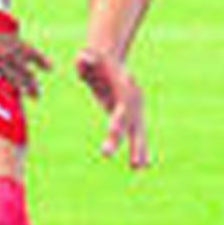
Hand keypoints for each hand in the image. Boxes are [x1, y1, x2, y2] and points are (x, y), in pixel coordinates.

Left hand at [0, 21, 49, 114]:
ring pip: (10, 40)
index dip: (20, 78)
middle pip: (12, 51)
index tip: (33, 95)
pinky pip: (1, 36)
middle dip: (29, 72)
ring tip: (48, 67)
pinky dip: (17, 46)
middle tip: (38, 95)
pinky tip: (23, 57)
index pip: (2, 62)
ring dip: (29, 53)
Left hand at [76, 46, 148, 166]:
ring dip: (139, 149)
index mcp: (124, 85)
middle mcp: (134, 97)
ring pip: (138, 130)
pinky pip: (135, 131)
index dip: (119, 120)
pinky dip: (138, 147)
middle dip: (131, 142)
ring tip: (138, 168)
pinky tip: (139, 164)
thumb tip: (84, 59)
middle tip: (131, 163)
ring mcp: (134, 105)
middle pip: (133, 122)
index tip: (113, 133)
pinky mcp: (131, 112)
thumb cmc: (93, 58)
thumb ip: (85, 59)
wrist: (107, 56)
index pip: (122, 107)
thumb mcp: (86, 56)